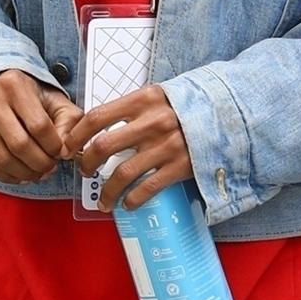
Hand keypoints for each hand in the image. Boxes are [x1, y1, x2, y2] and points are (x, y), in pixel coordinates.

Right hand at [0, 69, 78, 182]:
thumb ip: (67, 118)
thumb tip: (66, 148)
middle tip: (49, 167)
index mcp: (14, 84)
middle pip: (20, 146)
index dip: (54, 147)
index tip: (59, 152)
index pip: (39, 126)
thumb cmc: (16, 89)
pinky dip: (6, 176)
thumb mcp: (48, 94)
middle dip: (41, 164)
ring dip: (25, 173)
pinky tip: (18, 174)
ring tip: (36, 172)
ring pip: (3, 159)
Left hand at [64, 85, 194, 211]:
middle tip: (86, 171)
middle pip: (103, 147)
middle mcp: (152, 123)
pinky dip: (133, 200)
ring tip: (104, 201)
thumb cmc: (190, 106)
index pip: (97, 117)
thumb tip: (101, 124)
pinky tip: (128, 204)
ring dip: (107, 191)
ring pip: (122, 174)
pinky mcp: (179, 167)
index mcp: (143, 100)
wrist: (230, 116)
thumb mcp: (161, 95)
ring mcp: (166, 147)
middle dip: (88, 164)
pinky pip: (147, 189)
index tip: (69, 146)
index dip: (77, 134)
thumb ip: (134, 107)